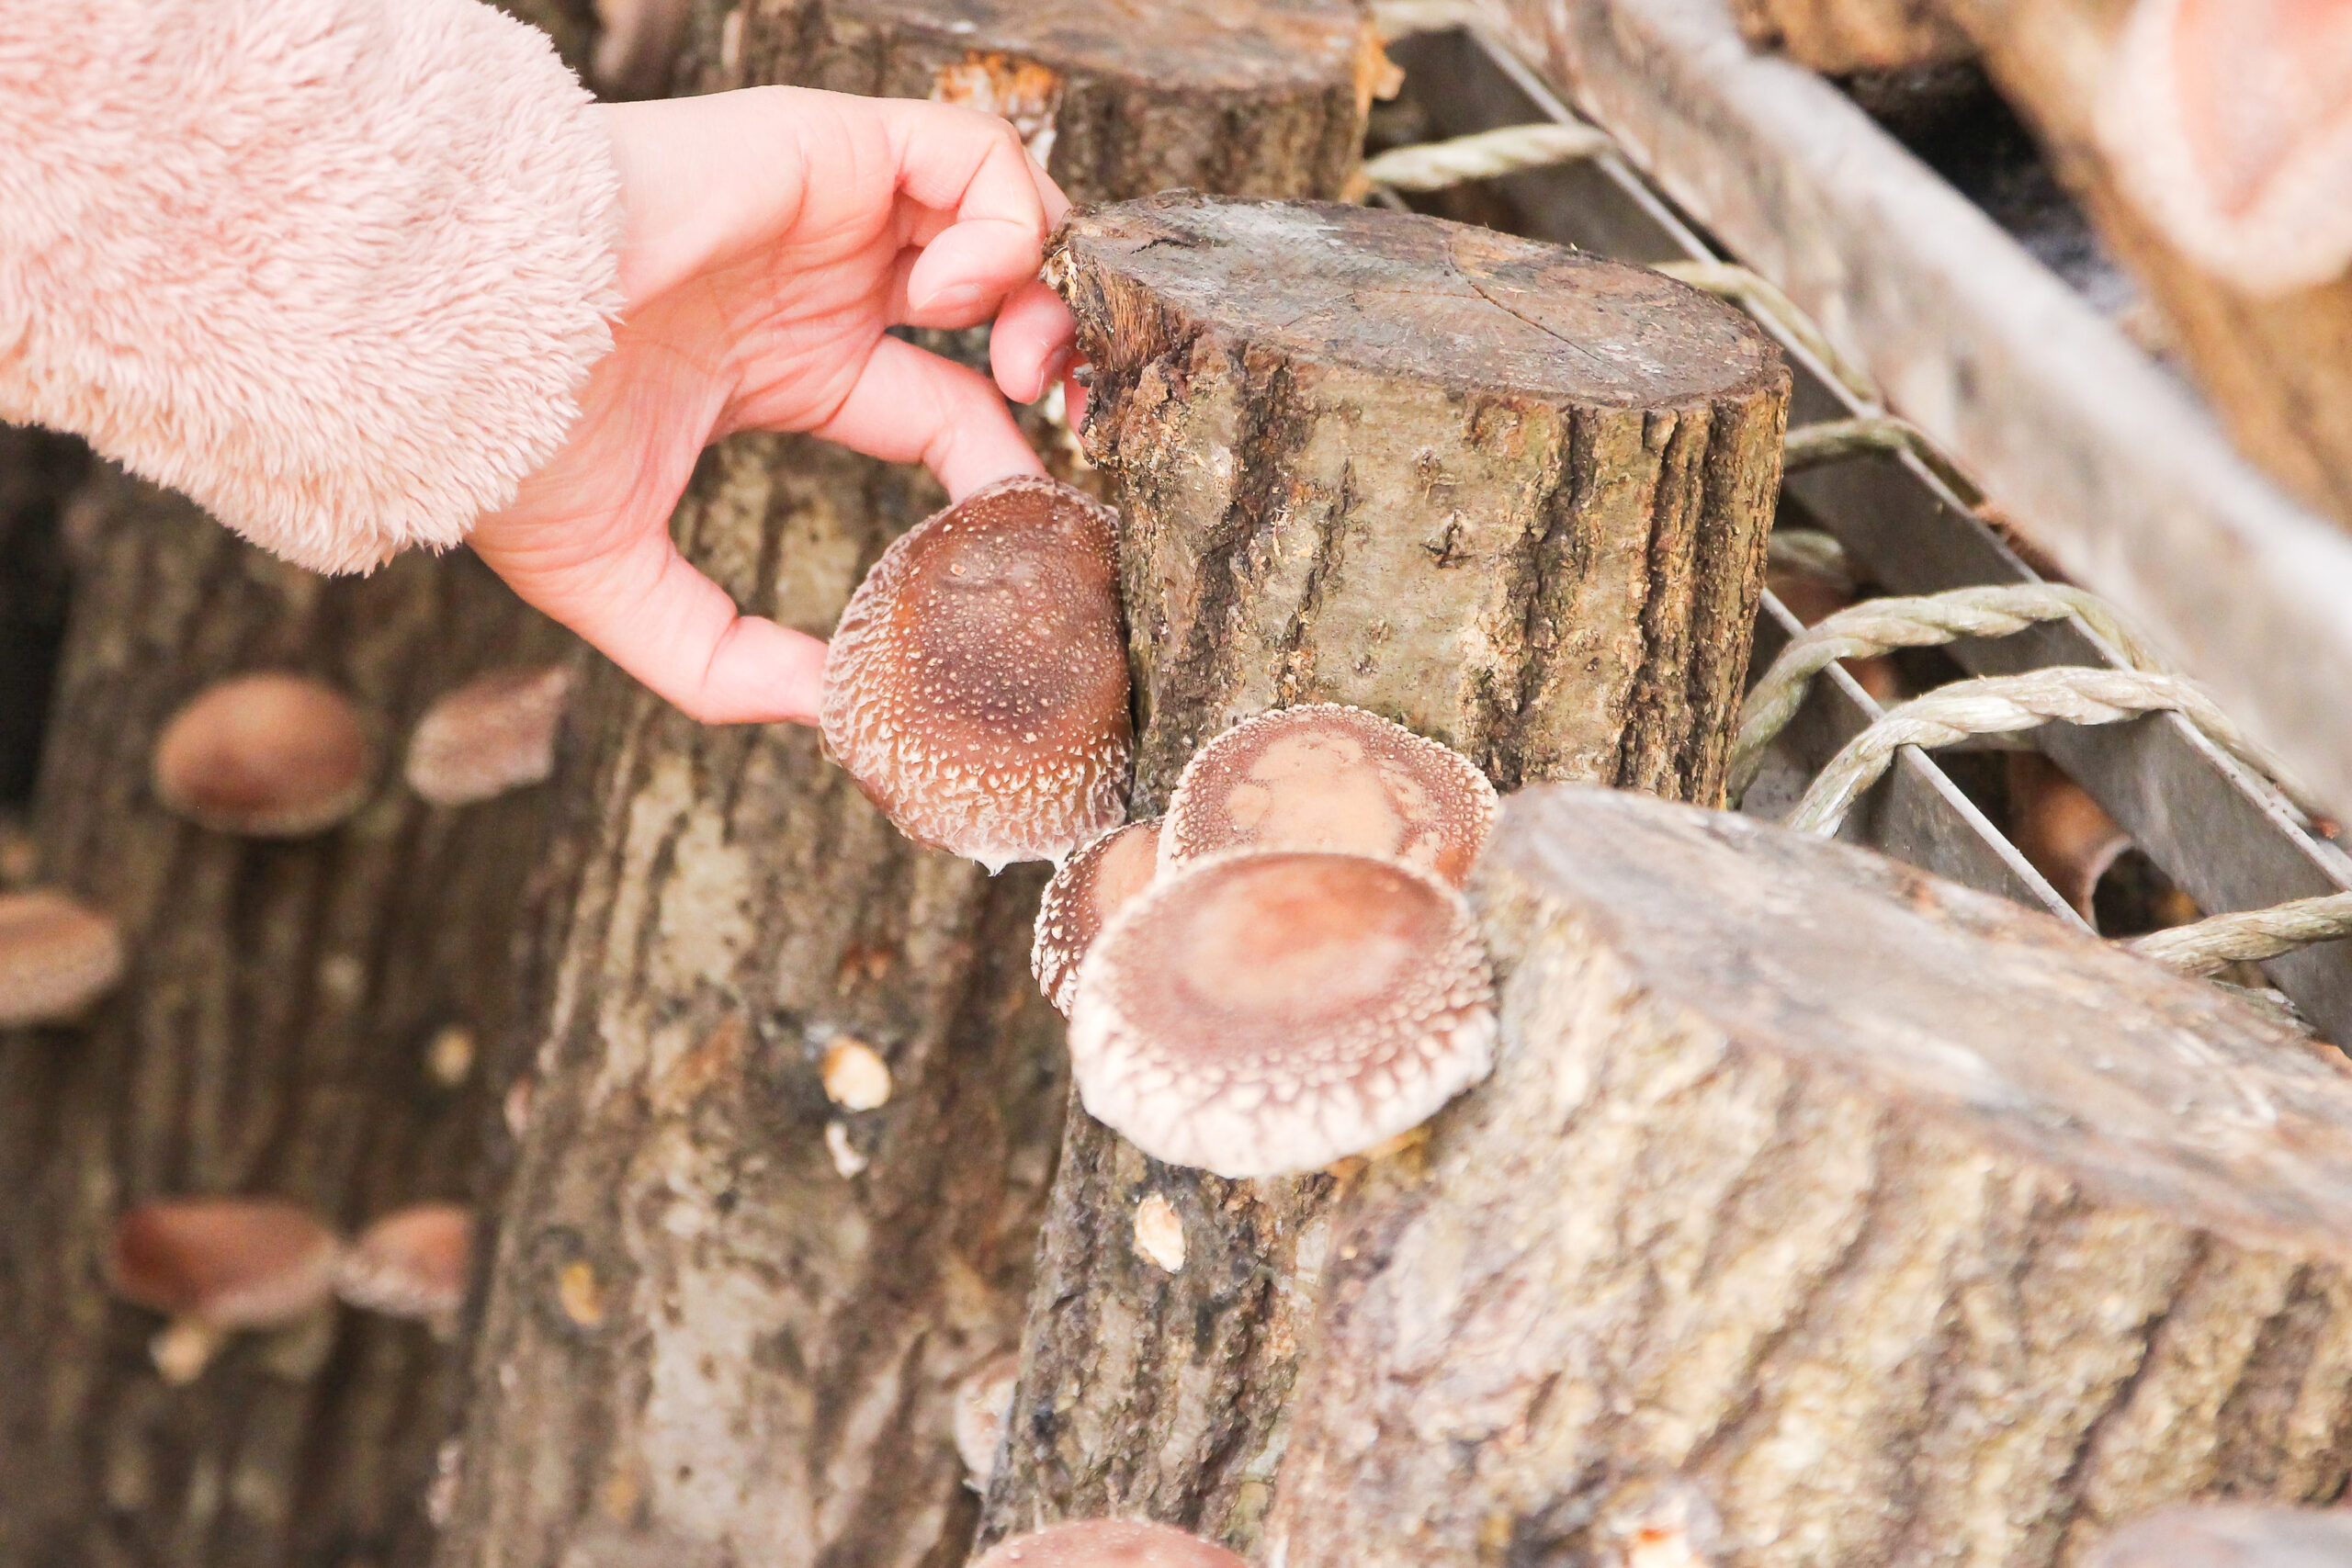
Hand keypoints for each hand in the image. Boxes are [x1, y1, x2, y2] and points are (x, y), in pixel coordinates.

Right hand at [469, 87, 1077, 724]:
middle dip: (1055, 365)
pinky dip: (1001, 222)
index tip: (1028, 522)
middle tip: (1073, 430)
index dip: (1000, 464)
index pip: (941, 411)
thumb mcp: (615, 584)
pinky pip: (973, 152)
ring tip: (1019, 367)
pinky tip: (953, 296)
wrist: (454, 331)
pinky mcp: (828, 145)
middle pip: (995, 309)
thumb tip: (826, 714)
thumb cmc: (506, 438)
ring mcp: (830, 212)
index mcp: (787, 370)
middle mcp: (821, 286)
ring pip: (1004, 219)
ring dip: (1042, 292)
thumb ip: (722, 660)